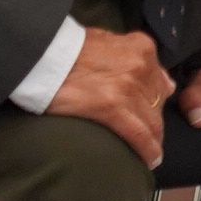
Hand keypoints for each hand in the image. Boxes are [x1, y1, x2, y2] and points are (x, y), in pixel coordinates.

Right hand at [45, 27, 173, 167]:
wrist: (41, 55)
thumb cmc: (68, 47)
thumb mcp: (106, 40)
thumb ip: (129, 54)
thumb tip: (151, 71)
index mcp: (141, 48)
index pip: (159, 82)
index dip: (156, 101)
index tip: (152, 113)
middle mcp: (141, 66)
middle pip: (157, 103)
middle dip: (154, 122)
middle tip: (149, 137)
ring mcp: (129, 87)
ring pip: (151, 121)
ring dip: (153, 139)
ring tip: (152, 153)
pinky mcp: (112, 107)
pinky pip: (138, 134)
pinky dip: (148, 150)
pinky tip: (150, 161)